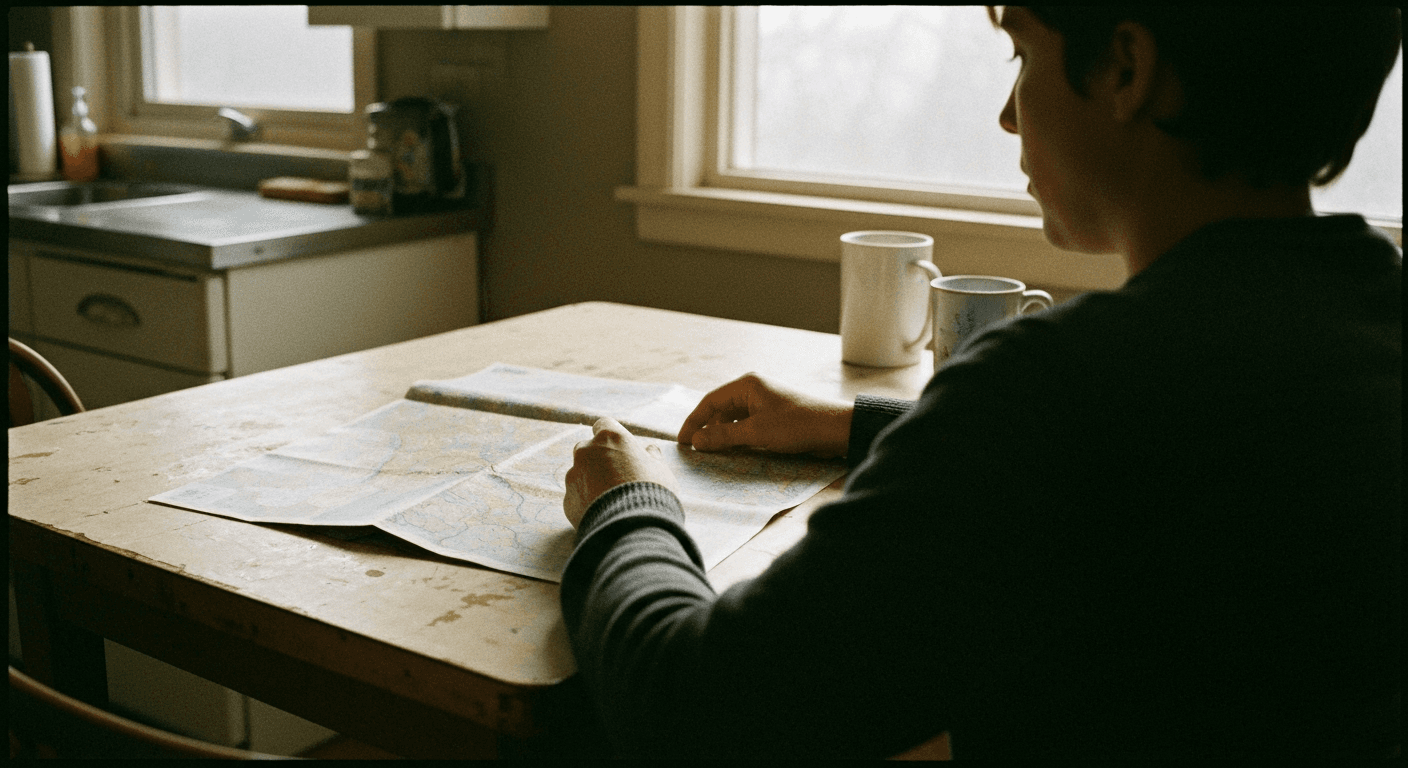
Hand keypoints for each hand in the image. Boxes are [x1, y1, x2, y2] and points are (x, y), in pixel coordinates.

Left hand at [564, 417, 679, 529]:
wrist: (633, 527)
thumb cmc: (652, 492)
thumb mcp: (661, 470)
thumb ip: (652, 457)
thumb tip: (651, 451)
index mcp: (610, 438)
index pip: (604, 424)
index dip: (612, 437)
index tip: (620, 448)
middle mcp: (587, 452)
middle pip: (587, 448)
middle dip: (598, 459)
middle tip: (616, 476)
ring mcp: (574, 476)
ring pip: (579, 473)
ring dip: (590, 481)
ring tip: (610, 500)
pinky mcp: (568, 500)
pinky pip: (576, 497)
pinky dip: (586, 503)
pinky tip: (602, 514)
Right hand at [677, 373, 852, 457]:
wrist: (836, 429)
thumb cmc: (797, 426)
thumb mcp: (757, 433)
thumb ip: (724, 436)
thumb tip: (697, 440)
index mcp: (747, 385)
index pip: (710, 402)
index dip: (694, 422)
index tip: (682, 442)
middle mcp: (754, 389)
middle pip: (721, 409)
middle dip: (707, 429)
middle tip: (695, 451)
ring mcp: (765, 402)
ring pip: (735, 419)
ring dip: (723, 435)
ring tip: (712, 453)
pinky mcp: (775, 416)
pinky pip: (748, 425)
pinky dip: (738, 437)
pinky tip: (735, 451)